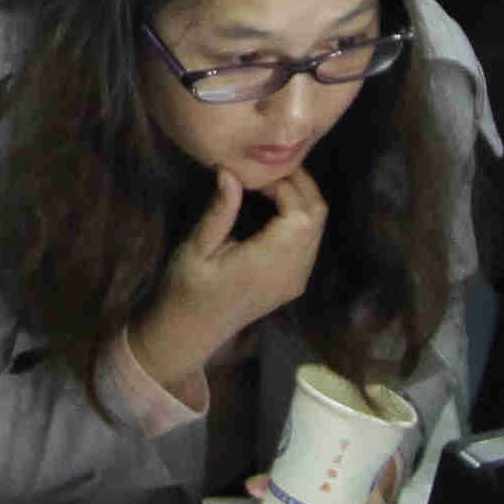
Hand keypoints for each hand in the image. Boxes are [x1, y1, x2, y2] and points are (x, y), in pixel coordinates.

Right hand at [135, 163, 328, 380]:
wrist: (189, 333)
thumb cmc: (185, 290)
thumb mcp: (196, 248)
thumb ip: (219, 211)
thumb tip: (231, 172)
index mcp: (267, 263)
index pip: (299, 212)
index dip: (283, 184)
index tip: (253, 176)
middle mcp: (291, 272)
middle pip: (316, 215)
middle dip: (298, 184)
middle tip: (266, 170)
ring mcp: (296, 280)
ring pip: (317, 227)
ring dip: (300, 199)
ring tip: (268, 184)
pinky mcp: (294, 283)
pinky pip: (310, 241)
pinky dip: (299, 217)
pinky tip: (273, 207)